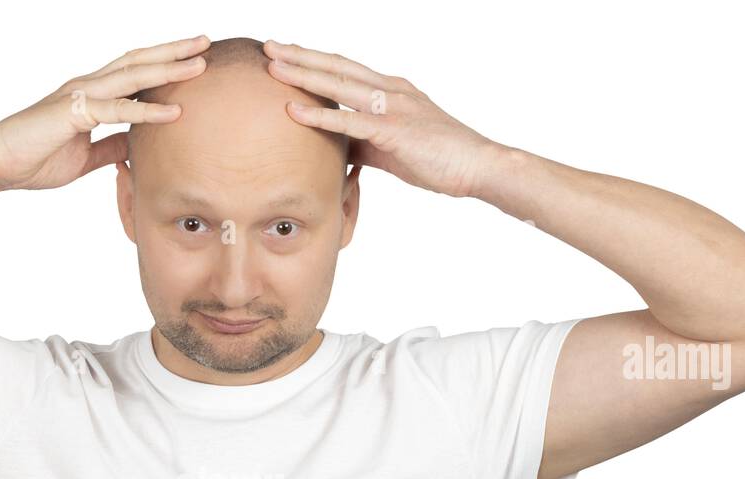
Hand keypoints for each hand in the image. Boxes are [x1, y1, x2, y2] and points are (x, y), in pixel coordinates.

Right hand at [0, 35, 210, 190]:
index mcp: (91, 95)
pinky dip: (146, 110)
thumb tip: (132, 148)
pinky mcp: (74, 113)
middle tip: (206, 43)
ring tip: (200, 65)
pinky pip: (116, 110)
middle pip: (139, 61)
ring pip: (132, 76)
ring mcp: (81, 95)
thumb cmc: (35, 158)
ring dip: (168, 70)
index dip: (164, 64)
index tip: (194, 61)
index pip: (134, 73)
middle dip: (174, 52)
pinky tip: (173, 111)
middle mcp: (89, 86)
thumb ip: (109, 149)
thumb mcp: (84, 157)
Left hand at [262, 40, 501, 198]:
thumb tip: (339, 150)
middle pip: (336, 66)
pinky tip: (293, 111)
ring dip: (303, 74)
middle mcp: (389, 90)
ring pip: (339, 85)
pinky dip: (320, 115)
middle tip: (268, 46)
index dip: (314, 59)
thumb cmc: (438, 158)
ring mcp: (392, 107)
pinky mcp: (394, 131)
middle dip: (300, 56)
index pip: (345, 68)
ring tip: (273, 67)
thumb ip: (364, 142)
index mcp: (390, 90)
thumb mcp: (393, 146)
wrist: (477, 165)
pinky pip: (350, 121)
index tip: (286, 53)